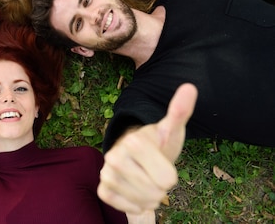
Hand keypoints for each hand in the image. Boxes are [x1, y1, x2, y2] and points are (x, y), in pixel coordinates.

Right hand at [97, 83, 197, 213]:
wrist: (135, 153)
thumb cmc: (158, 144)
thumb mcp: (172, 128)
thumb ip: (180, 110)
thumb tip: (190, 86)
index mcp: (134, 142)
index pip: (168, 180)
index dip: (171, 176)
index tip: (163, 163)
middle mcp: (115, 156)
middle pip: (156, 193)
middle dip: (161, 188)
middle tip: (154, 173)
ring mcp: (106, 172)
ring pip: (141, 202)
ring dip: (150, 198)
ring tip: (147, 182)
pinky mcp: (102, 188)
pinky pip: (124, 207)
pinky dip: (134, 205)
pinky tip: (135, 194)